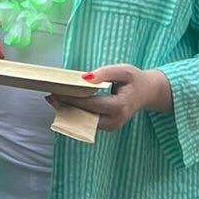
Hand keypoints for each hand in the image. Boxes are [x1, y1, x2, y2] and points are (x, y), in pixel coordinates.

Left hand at [47, 63, 170, 130]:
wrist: (147, 92)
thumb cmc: (134, 79)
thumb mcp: (122, 70)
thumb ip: (104, 73)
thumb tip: (84, 78)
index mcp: (119, 107)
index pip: (90, 104)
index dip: (73, 98)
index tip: (58, 90)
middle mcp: (115, 121)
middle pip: (84, 116)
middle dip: (66, 106)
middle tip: (51, 95)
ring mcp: (111, 127)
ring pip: (84, 122)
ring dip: (68, 111)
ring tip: (54, 99)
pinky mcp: (107, 127)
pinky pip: (87, 122)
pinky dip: (76, 113)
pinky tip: (65, 103)